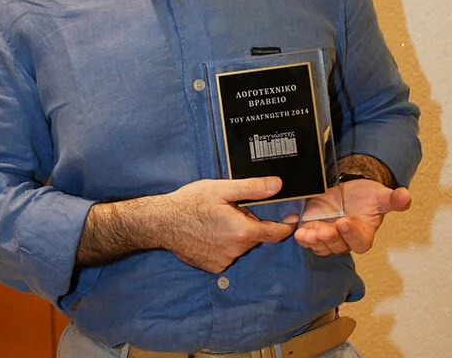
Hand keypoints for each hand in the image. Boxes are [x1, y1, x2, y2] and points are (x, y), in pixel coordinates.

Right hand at [161, 177, 295, 272]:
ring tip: (217, 219)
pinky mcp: (213, 266)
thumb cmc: (190, 202)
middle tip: (233, 209)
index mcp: (242, 231)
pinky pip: (227, 254)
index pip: (275, 233)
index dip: (284, 226)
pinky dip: (224, 244)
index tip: (290, 219)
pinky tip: (209, 232)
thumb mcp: (221, 189)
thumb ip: (252, 188)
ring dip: (236, 234)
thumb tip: (277, 185)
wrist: (162, 222)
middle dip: (250, 223)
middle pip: (255, 236)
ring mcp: (224, 261)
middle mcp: (236, 250)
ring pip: (241, 245)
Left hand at [294, 179, 410, 256]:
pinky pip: (307, 239)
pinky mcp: (313, 229)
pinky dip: (302, 237)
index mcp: (363, 234)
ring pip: (321, 246)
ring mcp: (328, 236)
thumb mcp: (379, 195)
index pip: (359, 242)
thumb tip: (406, 196)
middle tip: (323, 230)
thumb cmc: (366, 197)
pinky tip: (297, 230)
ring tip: (307, 232)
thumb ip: (392, 199)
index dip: (351, 235)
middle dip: (329, 239)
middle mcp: (345, 240)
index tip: (344, 222)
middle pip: (337, 246)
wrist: (348, 191)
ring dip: (313, 241)